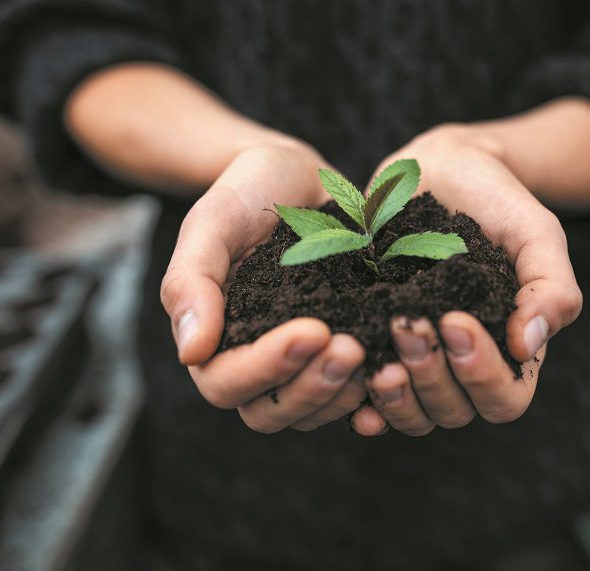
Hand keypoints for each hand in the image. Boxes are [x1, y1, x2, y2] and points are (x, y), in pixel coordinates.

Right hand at [160, 141, 368, 431]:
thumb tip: (191, 353)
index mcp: (213, 339)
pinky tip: (399, 371)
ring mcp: (299, 364)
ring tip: (380, 356)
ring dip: (343, 394)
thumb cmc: (245, 192)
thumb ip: (190, 282)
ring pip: (313, 411)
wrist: (296, 176)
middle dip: (312, 388)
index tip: (313, 330)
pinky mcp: (338, 353)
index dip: (267, 368)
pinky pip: (351, 397)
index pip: (226, 384)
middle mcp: (254, 361)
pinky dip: (373, 395)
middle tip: (352, 347)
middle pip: (270, 412)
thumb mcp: (212, 222)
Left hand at [351, 125, 582, 435]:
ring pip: (412, 413)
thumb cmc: (497, 201)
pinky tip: (349, 378)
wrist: (441, 169)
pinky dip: (361, 402)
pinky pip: (368, 398)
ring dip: (395, 394)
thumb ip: (550, 286)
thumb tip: (530, 345)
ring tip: (378, 357)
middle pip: (453, 411)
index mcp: (510, 351)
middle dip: (430, 374)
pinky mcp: (376, 346)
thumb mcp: (536, 233)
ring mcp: (418, 361)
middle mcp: (463, 367)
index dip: (480, 374)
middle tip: (407, 322)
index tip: (455, 320)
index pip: (504, 398)